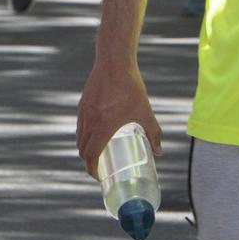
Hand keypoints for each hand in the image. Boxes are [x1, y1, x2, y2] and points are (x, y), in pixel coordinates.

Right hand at [76, 62, 160, 178]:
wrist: (114, 62)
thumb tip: (159, 151)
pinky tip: (95, 134)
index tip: (99, 177)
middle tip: (99, 169)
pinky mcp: (82, 105)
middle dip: (89, 163)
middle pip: (82, 150)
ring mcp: (83, 113)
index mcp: (103, 126)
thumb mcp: (145, 111)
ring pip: (79, 138)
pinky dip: (85, 136)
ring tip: (97, 154)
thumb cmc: (131, 87)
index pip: (91, 156)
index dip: (93, 170)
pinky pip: (80, 126)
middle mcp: (89, 122)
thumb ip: (153, 132)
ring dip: (85, 150)